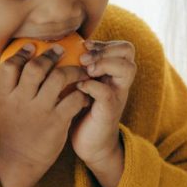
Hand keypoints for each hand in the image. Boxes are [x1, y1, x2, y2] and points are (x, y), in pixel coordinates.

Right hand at [0, 44, 89, 168]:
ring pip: (59, 79)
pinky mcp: (57, 122)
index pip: (10, 66)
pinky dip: (82, 93)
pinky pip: (74, 99)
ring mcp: (40, 111)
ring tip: (80, 69)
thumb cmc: (11, 129)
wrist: (21, 160)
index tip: (33, 45)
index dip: (22, 53)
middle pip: (37, 68)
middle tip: (61, 49)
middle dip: (51, 55)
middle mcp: (21, 101)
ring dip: (73, 71)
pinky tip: (84, 92)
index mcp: (6, 95)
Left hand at [69, 39, 136, 172]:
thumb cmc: (82, 111)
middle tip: (83, 58)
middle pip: (128, 51)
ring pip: (125, 68)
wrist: (91, 144)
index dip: (105, 43)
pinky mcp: (109, 111)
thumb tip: (58, 47)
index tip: (85, 47)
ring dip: (103, 64)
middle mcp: (120, 82)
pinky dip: (91, 86)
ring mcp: (118, 95)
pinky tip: (78, 87)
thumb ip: (80, 68)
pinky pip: (105, 92)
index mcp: (115, 73)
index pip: (123, 46)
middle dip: (104, 50)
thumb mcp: (84, 85)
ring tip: (85, 70)